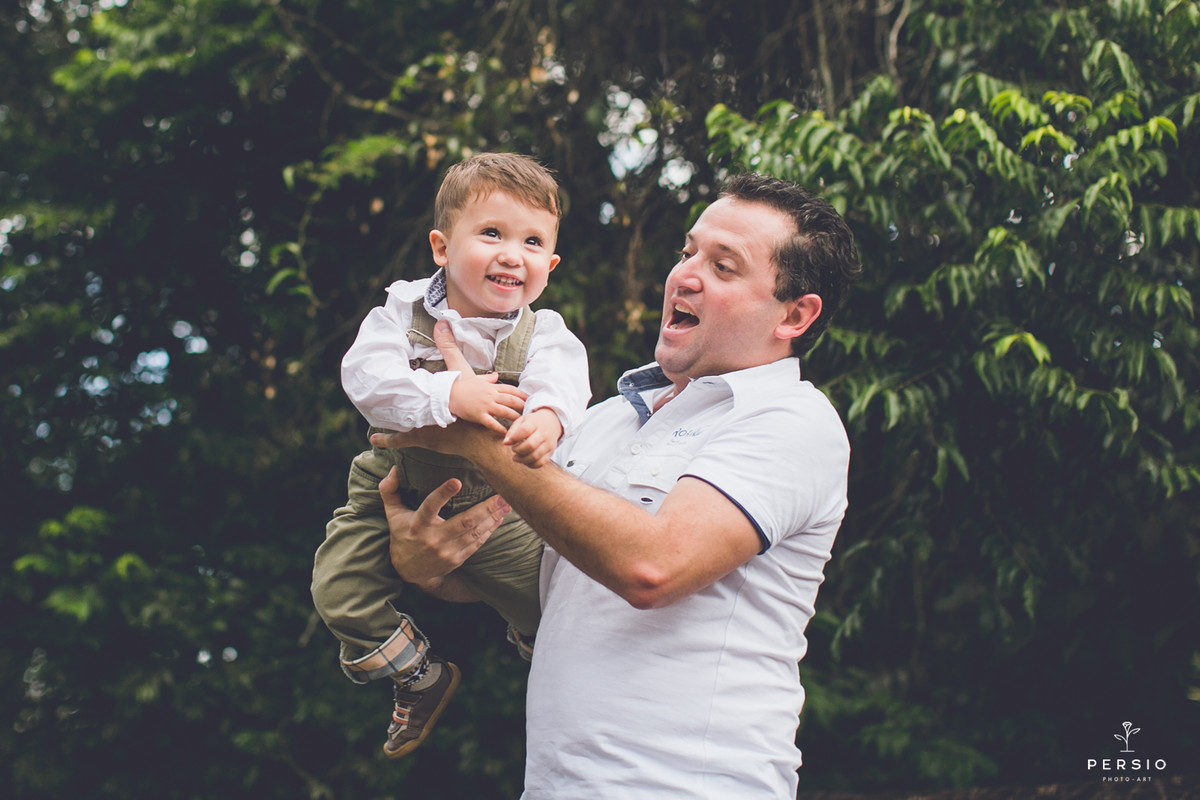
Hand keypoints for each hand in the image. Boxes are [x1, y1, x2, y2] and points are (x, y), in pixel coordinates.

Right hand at [380, 466, 510, 590]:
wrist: (409, 571)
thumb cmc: (402, 535)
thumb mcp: (393, 514)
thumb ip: (390, 491)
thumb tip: (394, 469)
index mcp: (417, 524)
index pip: (429, 507)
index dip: (442, 494)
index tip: (456, 481)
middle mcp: (433, 539)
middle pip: (464, 522)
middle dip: (485, 509)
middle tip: (502, 495)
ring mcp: (447, 551)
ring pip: (474, 533)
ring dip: (493, 518)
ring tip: (506, 505)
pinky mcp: (457, 559)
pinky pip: (477, 543)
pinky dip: (490, 530)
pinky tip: (500, 519)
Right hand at [435, 319, 526, 434]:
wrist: (447, 393)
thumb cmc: (461, 386)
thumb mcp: (476, 379)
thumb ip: (488, 378)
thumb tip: (496, 375)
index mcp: (491, 386)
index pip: (511, 389)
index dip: (522, 394)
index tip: (530, 399)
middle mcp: (490, 395)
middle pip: (511, 400)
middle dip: (523, 406)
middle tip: (532, 412)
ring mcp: (485, 405)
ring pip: (505, 411)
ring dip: (515, 417)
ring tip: (524, 424)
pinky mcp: (478, 415)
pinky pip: (492, 423)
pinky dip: (500, 428)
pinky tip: (507, 432)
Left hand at [505, 407, 563, 467]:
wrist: (551, 423)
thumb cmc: (532, 423)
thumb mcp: (522, 421)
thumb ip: (512, 431)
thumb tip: (506, 443)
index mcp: (535, 423)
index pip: (525, 430)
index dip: (514, 438)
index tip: (507, 441)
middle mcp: (544, 433)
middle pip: (530, 445)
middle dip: (518, 450)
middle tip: (513, 449)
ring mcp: (549, 444)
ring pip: (535, 456)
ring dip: (522, 459)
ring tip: (516, 457)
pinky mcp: (550, 453)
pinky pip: (540, 463)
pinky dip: (530, 464)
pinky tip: (525, 461)